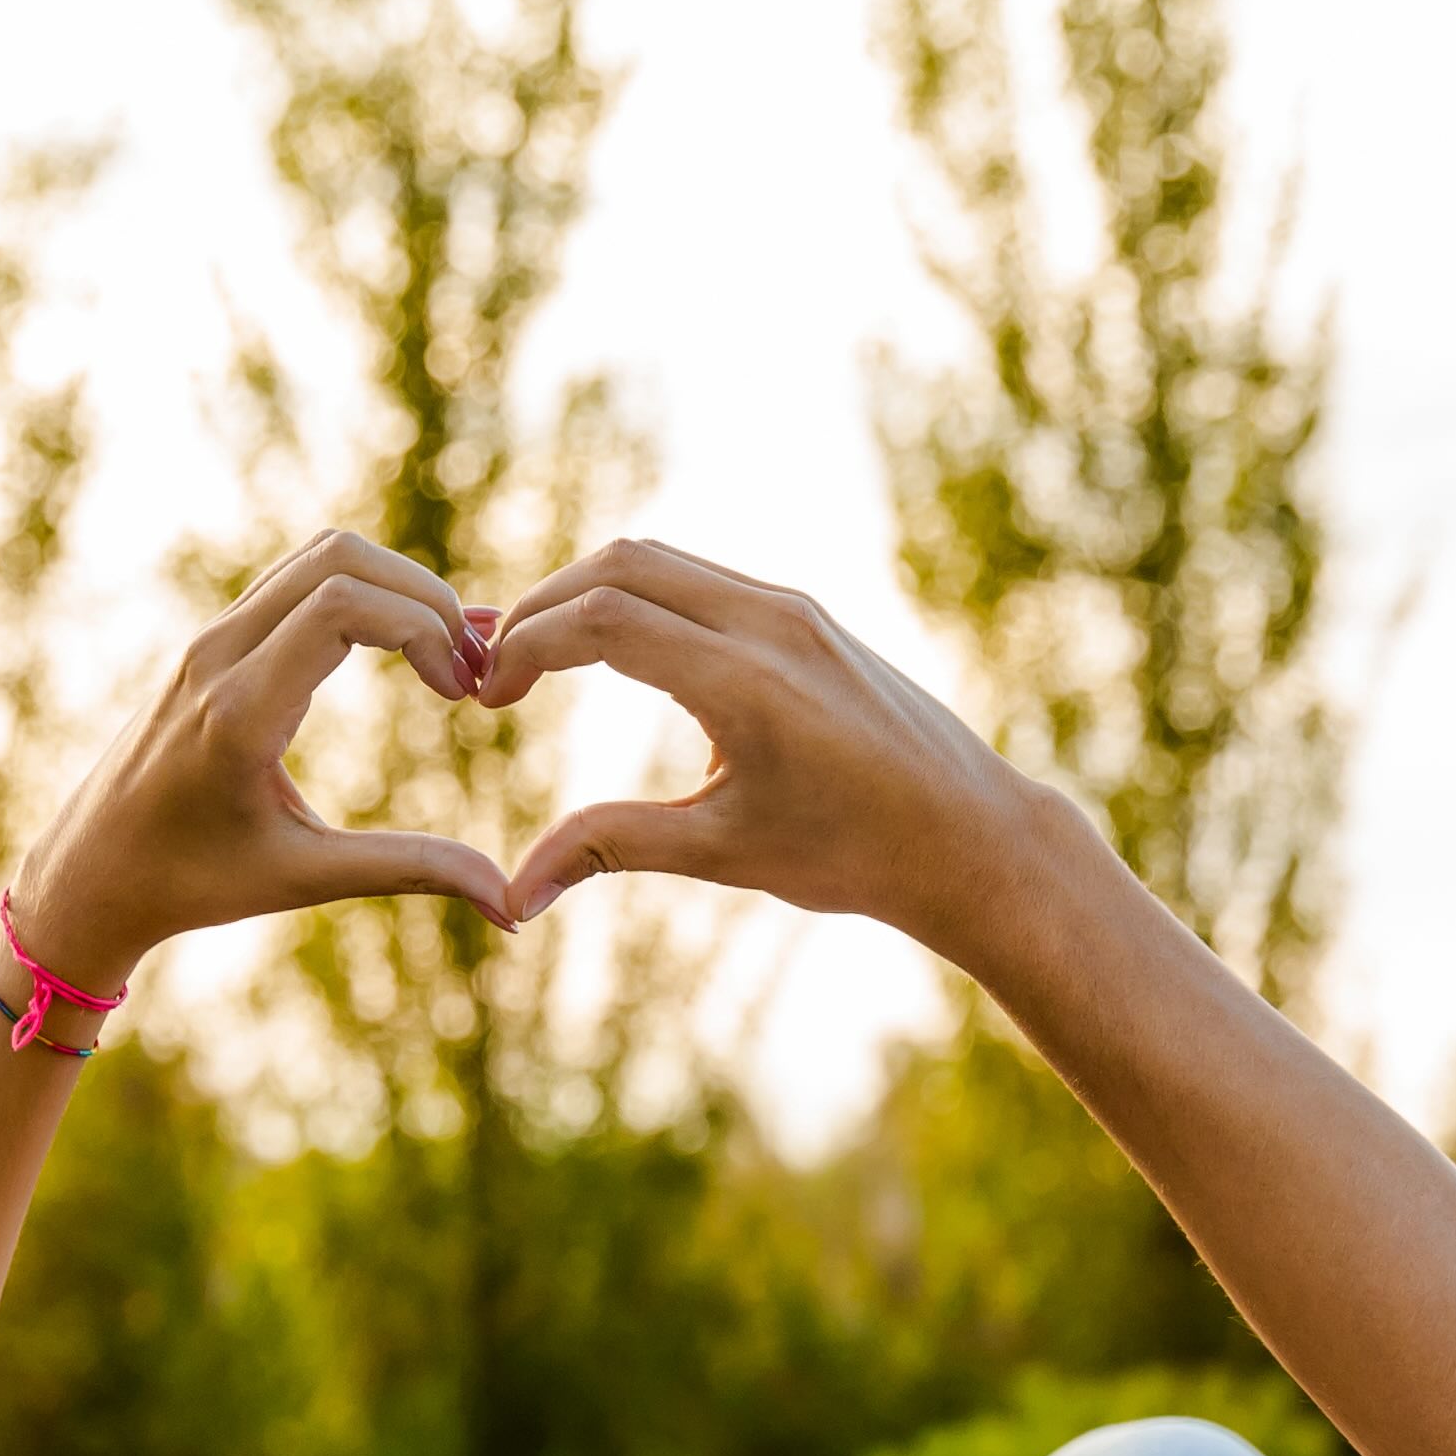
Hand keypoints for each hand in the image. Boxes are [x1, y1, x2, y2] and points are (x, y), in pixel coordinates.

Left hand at [7, 531, 518, 988]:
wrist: (89, 872)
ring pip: (318, 558)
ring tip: (446, 657)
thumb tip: (510, 903)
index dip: (425, 627)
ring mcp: (209, 640)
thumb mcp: (303, 879)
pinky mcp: (211, 642)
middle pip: (340, 557)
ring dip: (394, 589)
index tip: (463, 691)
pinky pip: (296, 583)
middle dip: (424, 597)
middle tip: (469, 667)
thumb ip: (408, 871)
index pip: (344, 605)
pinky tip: (404, 646)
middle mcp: (218, 656)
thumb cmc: (190, 884)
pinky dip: (360, 595)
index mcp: (239, 711)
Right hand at [470, 540, 1093, 960]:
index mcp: (745, 679)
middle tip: (496, 670)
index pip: (603, 618)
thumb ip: (612, 848)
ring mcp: (792, 609)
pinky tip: (610, 650)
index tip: (489, 697)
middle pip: (620, 564)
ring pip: (660, 561)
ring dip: (587, 594)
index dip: (527, 646)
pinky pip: (701, 579)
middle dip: (542, 607)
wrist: (967, 835)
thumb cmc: (853, 854)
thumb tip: (515, 894)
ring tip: (538, 657)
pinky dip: (639, 597)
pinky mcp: (805, 616)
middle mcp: (770, 622)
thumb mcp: (723, 854)